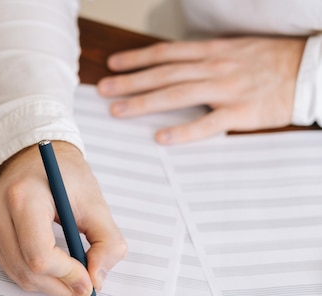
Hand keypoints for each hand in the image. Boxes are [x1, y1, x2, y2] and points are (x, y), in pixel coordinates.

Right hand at [0, 141, 126, 295]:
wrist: (35, 155)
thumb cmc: (65, 175)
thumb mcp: (96, 203)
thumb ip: (106, 243)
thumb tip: (96, 281)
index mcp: (24, 195)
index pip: (39, 254)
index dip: (66, 275)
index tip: (88, 282)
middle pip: (27, 269)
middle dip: (60, 286)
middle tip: (84, 286)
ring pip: (17, 274)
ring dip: (48, 285)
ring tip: (71, 276)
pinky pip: (9, 267)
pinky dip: (34, 275)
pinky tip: (52, 266)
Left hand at [97, 37, 306, 143]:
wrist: (311, 72)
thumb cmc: (272, 61)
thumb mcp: (235, 49)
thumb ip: (205, 58)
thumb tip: (175, 65)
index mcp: (212, 51)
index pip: (166, 53)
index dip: (137, 59)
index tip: (112, 64)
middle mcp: (214, 67)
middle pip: (163, 74)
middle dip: (130, 81)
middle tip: (102, 90)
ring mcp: (226, 89)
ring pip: (177, 94)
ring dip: (144, 102)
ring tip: (117, 110)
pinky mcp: (241, 112)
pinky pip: (207, 124)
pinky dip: (183, 132)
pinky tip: (161, 138)